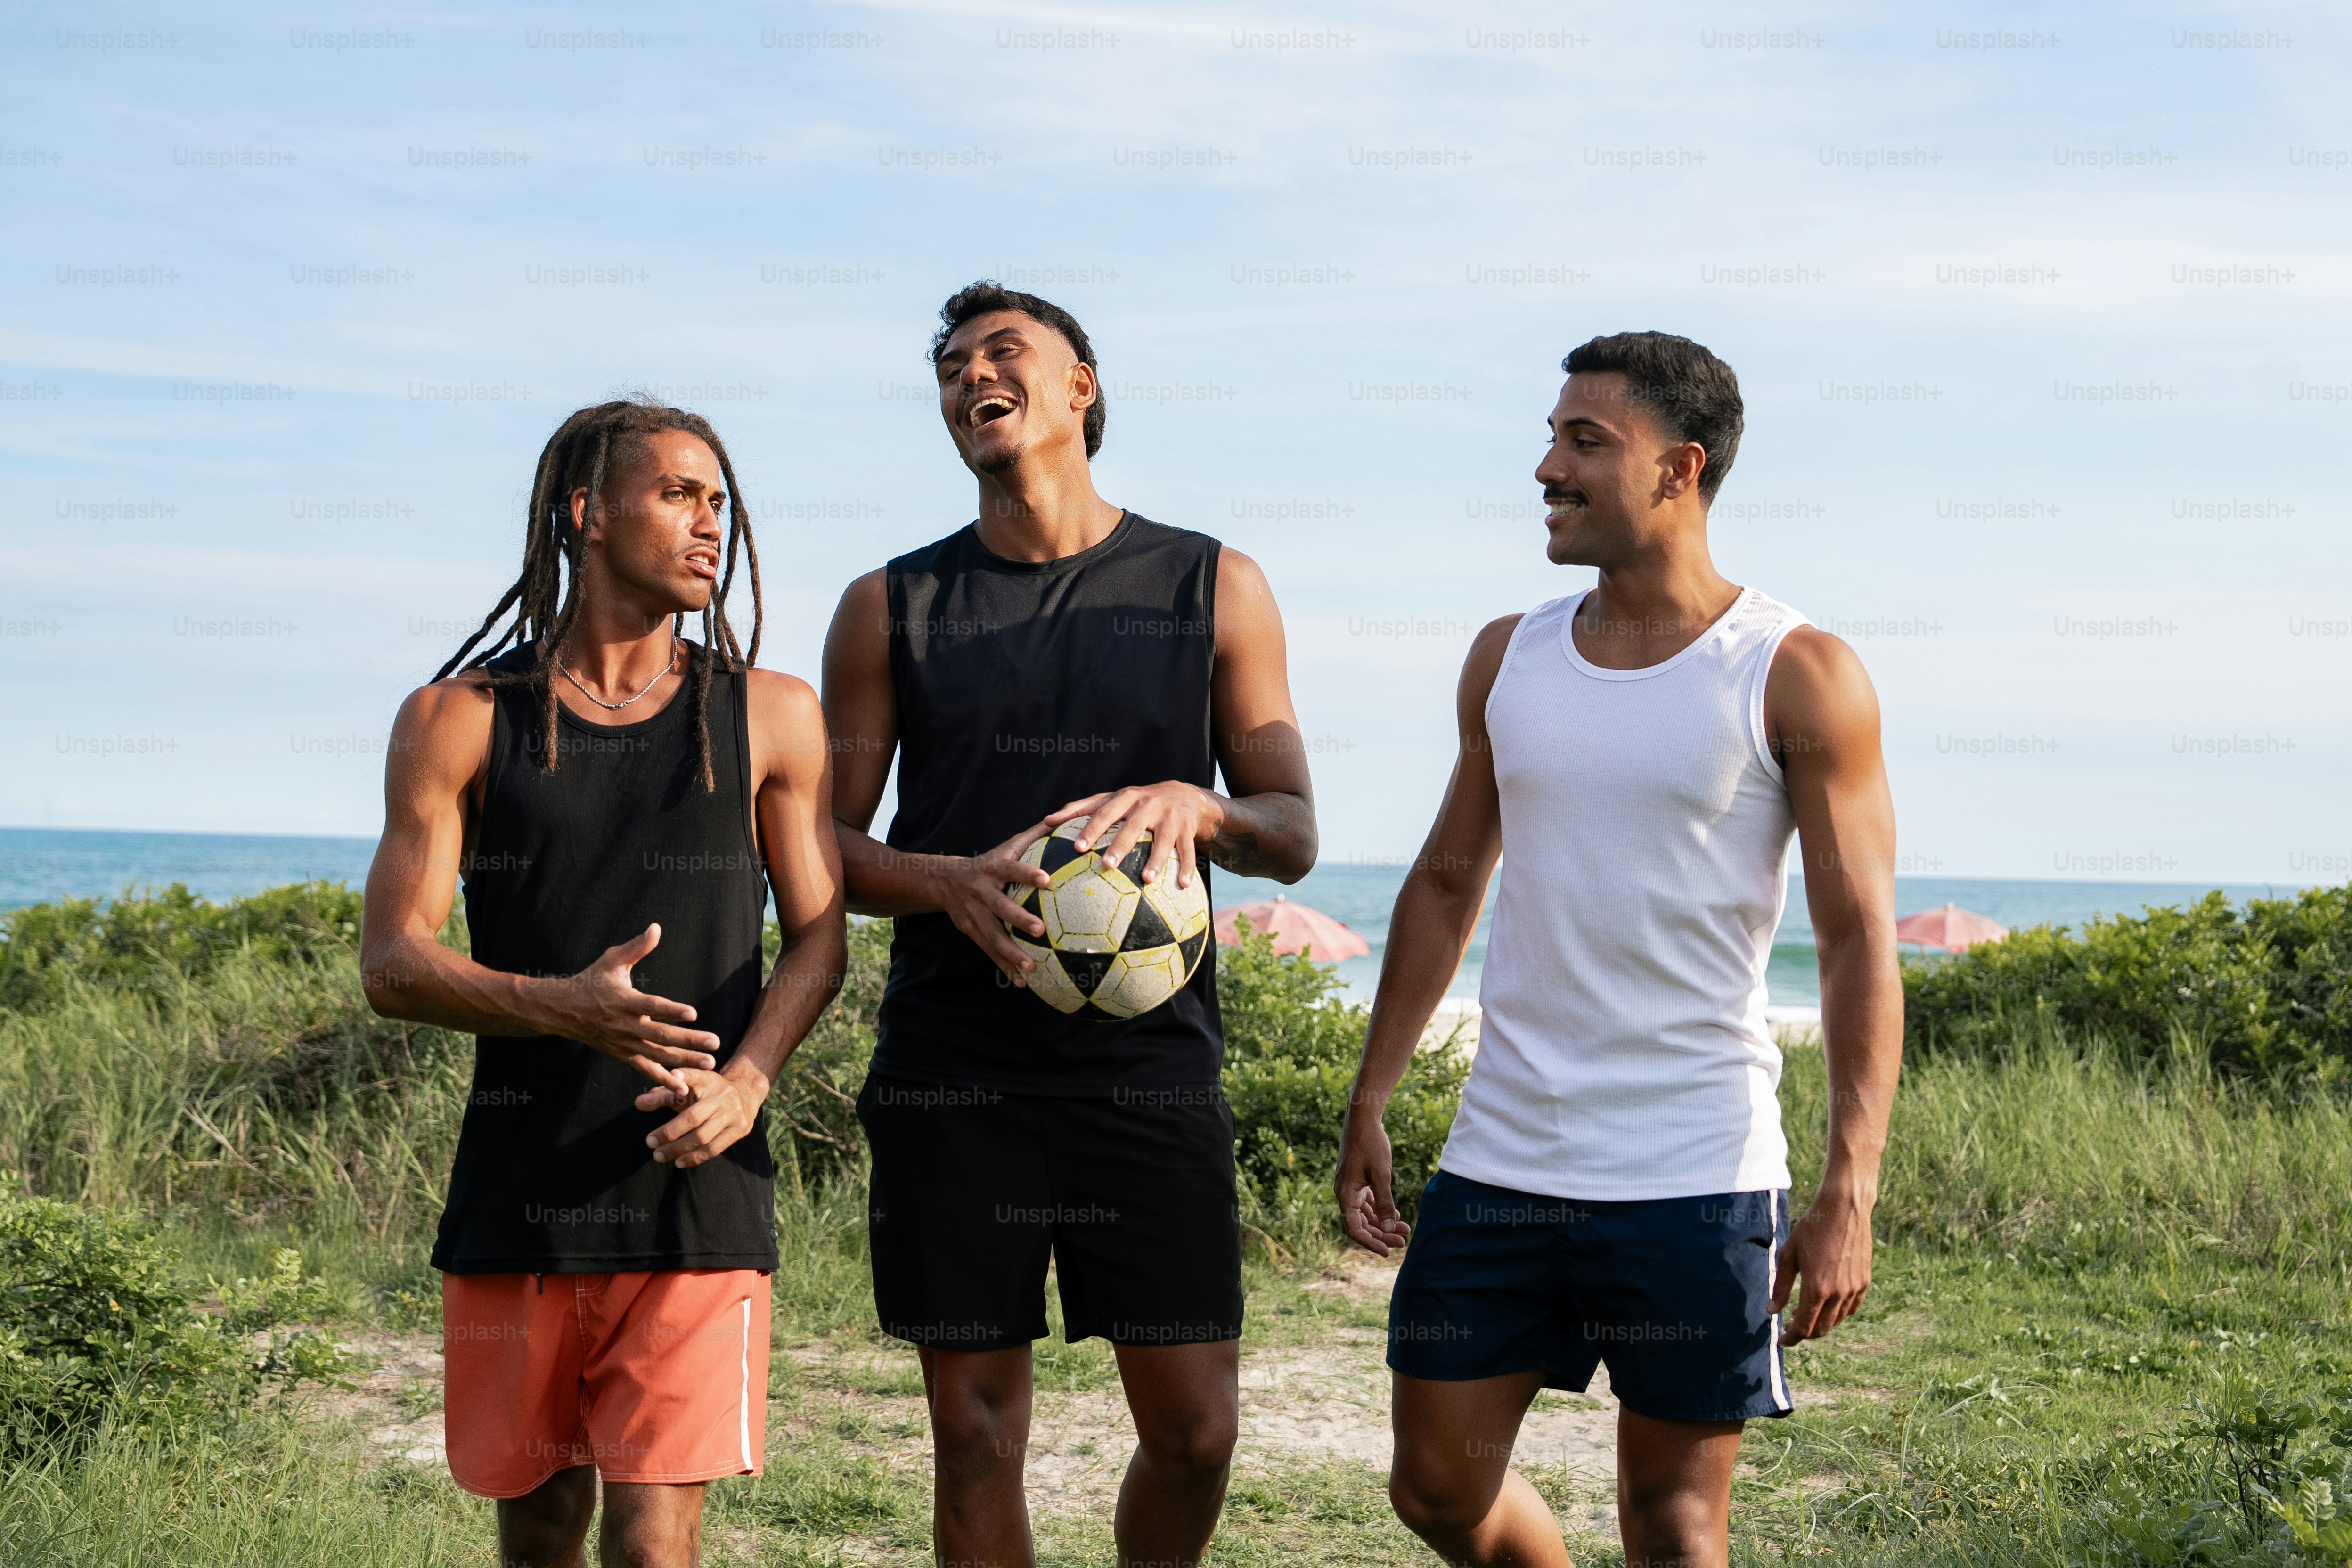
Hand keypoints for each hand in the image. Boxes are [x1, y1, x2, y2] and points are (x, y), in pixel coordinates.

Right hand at [544, 924, 718, 1095]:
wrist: (562, 1010)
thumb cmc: (591, 981)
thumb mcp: (611, 960)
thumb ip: (636, 947)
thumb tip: (656, 927)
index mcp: (624, 1000)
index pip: (651, 1006)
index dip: (671, 1010)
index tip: (693, 1013)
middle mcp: (625, 1024)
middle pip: (660, 1035)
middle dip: (689, 1040)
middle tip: (714, 1042)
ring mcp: (624, 1042)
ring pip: (657, 1055)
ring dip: (684, 1060)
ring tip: (710, 1063)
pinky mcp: (622, 1054)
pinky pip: (645, 1069)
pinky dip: (663, 1080)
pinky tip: (683, 1088)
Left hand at [635, 1058, 770, 1170]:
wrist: (745, 1095)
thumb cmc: (707, 1093)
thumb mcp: (689, 1089)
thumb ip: (663, 1095)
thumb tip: (639, 1103)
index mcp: (709, 1080)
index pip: (696, 1076)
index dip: (685, 1076)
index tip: (673, 1075)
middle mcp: (723, 1096)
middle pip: (693, 1117)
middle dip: (669, 1132)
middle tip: (650, 1142)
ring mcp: (733, 1114)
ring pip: (702, 1137)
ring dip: (678, 1149)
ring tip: (659, 1156)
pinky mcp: (739, 1130)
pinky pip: (714, 1149)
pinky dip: (694, 1157)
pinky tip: (679, 1162)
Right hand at [929, 827, 1054, 984]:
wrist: (943, 880)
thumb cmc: (987, 862)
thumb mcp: (1004, 846)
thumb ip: (1030, 837)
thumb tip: (1058, 820)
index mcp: (992, 868)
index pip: (1011, 869)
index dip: (1027, 874)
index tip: (1047, 880)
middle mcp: (981, 891)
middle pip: (1000, 906)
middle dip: (1019, 919)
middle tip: (1041, 930)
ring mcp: (973, 914)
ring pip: (993, 935)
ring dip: (1011, 953)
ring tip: (1032, 967)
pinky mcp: (971, 931)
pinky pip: (989, 951)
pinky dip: (1004, 966)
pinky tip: (1022, 982)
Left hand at [1041, 782, 1221, 891]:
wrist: (1183, 794)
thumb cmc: (1136, 802)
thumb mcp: (1111, 799)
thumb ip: (1080, 809)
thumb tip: (1046, 821)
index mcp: (1126, 797)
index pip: (1105, 812)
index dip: (1091, 829)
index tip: (1078, 848)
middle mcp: (1148, 804)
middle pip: (1133, 826)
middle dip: (1121, 845)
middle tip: (1107, 865)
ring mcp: (1170, 817)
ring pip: (1163, 840)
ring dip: (1156, 860)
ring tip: (1147, 880)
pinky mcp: (1187, 829)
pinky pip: (1188, 850)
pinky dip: (1187, 867)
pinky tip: (1183, 885)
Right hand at [1335, 1110, 1411, 1256]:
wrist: (1363, 1118)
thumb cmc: (1371, 1144)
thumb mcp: (1381, 1175)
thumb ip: (1384, 1203)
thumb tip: (1389, 1228)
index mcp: (1345, 1195)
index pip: (1355, 1229)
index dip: (1371, 1242)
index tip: (1388, 1251)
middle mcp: (1344, 1193)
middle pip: (1361, 1224)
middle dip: (1382, 1233)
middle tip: (1403, 1239)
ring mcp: (1350, 1186)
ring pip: (1365, 1214)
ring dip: (1383, 1222)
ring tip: (1405, 1228)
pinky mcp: (1357, 1179)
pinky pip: (1366, 1201)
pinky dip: (1380, 1209)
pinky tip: (1395, 1213)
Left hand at [1772, 1190, 1874, 1343]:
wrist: (1843, 1209)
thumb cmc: (1811, 1229)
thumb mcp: (1788, 1256)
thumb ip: (1781, 1287)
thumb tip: (1772, 1311)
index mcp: (1817, 1290)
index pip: (1804, 1328)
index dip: (1792, 1338)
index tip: (1782, 1340)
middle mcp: (1838, 1294)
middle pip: (1821, 1329)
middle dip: (1805, 1332)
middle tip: (1791, 1323)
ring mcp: (1854, 1289)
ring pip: (1837, 1320)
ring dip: (1821, 1322)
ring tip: (1806, 1309)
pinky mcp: (1865, 1281)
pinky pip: (1852, 1308)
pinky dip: (1838, 1312)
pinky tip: (1827, 1301)